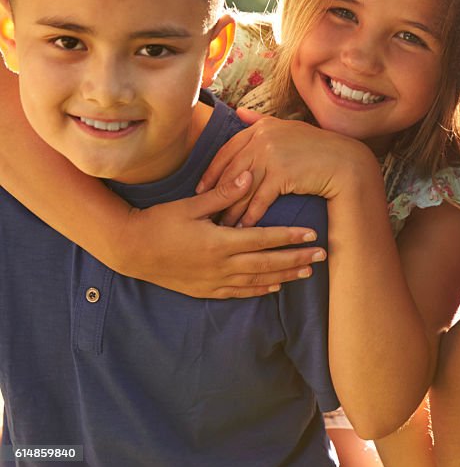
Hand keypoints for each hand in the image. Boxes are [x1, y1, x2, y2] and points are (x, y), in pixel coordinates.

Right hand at [116, 171, 325, 297]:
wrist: (130, 250)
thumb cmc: (159, 222)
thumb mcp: (191, 204)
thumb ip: (223, 193)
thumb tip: (249, 174)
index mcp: (219, 242)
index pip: (264, 239)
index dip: (290, 236)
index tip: (312, 233)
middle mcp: (221, 265)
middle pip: (268, 263)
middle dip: (297, 258)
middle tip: (323, 255)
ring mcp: (214, 281)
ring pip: (258, 280)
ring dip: (285, 275)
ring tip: (307, 271)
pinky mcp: (206, 290)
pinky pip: (239, 292)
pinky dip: (260, 289)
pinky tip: (276, 286)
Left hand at [196, 110, 377, 226]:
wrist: (344, 162)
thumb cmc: (316, 148)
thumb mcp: (287, 128)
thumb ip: (260, 121)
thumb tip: (238, 112)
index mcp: (261, 128)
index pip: (227, 151)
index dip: (212, 172)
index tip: (201, 189)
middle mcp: (263, 138)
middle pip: (232, 170)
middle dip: (218, 194)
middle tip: (207, 212)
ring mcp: (272, 155)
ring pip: (243, 187)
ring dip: (232, 209)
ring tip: (223, 225)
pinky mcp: (282, 173)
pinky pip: (260, 199)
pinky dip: (251, 215)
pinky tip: (245, 227)